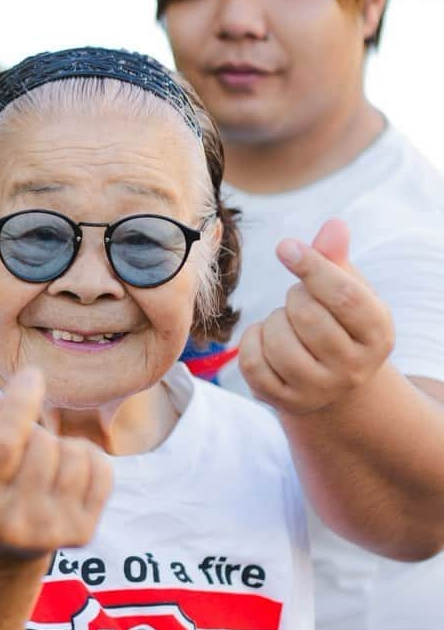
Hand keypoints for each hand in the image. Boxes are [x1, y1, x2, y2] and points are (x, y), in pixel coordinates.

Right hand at [0, 368, 112, 559]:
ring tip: (40, 461)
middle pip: (42, 444)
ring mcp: (51, 532)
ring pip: (74, 454)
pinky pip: (101, 470)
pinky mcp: (82, 534)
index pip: (2, 443)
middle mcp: (12, 523)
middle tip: (21, 443)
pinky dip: (87, 458)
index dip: (19, 402)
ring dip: (59, 445)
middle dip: (33, 429)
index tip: (30, 375)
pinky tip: (65, 470)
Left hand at [238, 219, 394, 415]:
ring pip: (277, 342)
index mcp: (378, 335)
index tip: (285, 247)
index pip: (344, 296)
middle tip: (299, 300)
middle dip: (294, 296)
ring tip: (286, 322)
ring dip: (273, 320)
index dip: (311, 266)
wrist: (333, 380)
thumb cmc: (339, 321)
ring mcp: (318, 391)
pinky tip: (265, 338)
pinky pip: (252, 364)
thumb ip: (336, 257)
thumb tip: (333, 226)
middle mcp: (353, 369)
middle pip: (307, 316)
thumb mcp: (346, 289)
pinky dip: (252, 341)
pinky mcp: (285, 402)